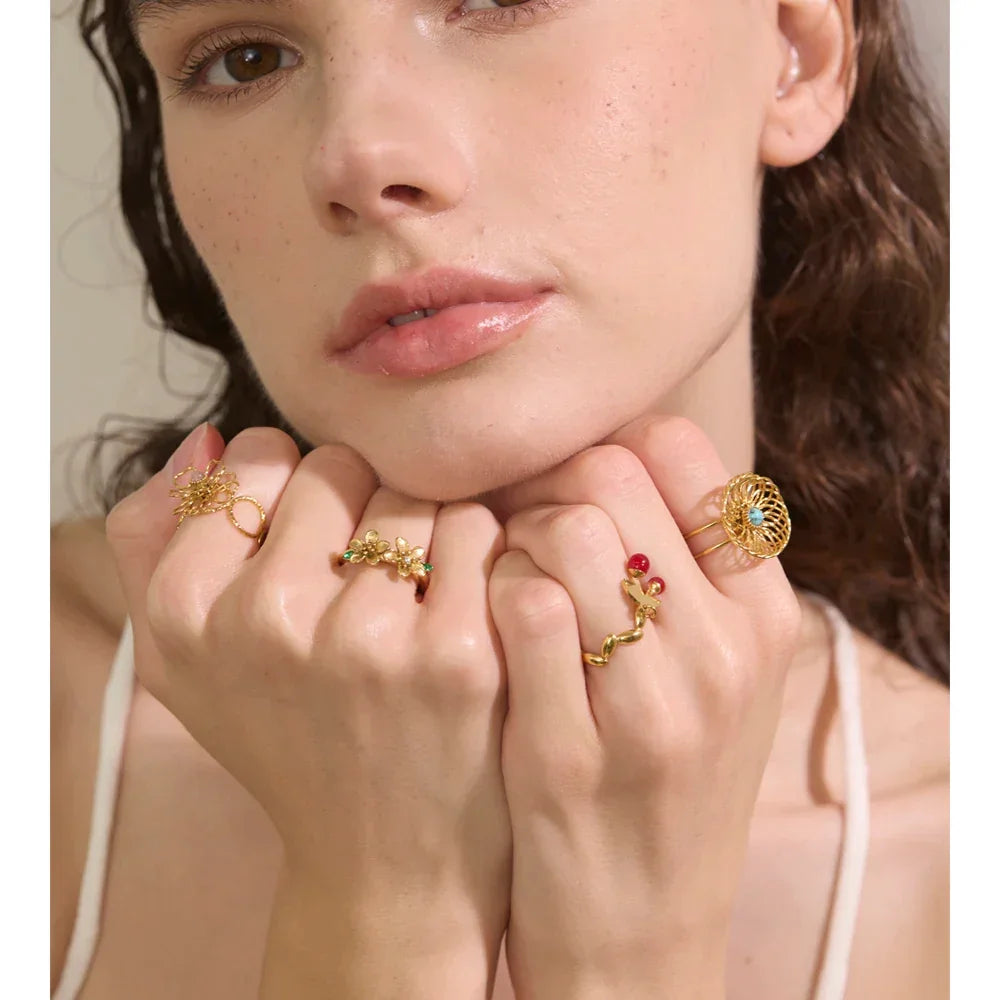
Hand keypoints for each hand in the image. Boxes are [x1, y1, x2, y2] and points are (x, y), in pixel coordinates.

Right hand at [105, 424, 511, 998]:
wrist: (386, 857)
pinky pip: (476, 528)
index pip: (255, 457)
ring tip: (417, 595)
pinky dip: (478, 555)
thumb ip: (156, 538)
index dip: (292, 488)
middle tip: (366, 576)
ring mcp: (366, 639)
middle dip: (358, 508)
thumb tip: (211, 440)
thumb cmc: (288, 741)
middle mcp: (267, 621)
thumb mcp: (182, 660)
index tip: (307, 540)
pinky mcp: (458, 654)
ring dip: (422, 529)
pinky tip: (467, 607)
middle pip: (337, 467)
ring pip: (411, 493)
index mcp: (187, 613)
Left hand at [486, 414, 801, 998]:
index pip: (680, 451)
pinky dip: (490, 592)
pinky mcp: (569, 752)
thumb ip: (686, 566)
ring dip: (516, 537)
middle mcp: (722, 652)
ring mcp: (651, 705)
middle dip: (548, 484)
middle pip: (612, 476)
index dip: (609, 448)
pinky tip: (484, 621)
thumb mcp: (718, 673)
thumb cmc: (667, 778)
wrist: (640, 929)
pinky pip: (522, 605)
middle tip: (525, 524)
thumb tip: (604, 452)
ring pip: (567, 531)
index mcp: (764, 615)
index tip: (576, 484)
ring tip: (506, 574)